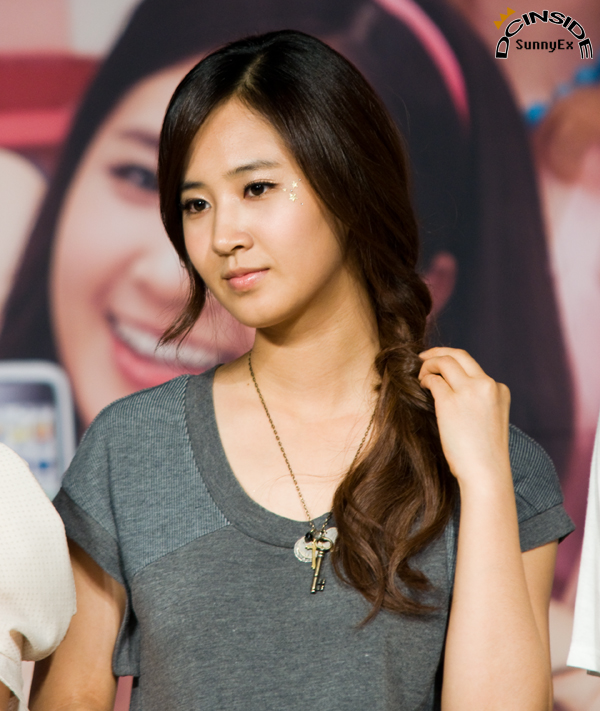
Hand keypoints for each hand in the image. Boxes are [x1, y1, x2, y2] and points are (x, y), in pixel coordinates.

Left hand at [418, 347, 510, 488]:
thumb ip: (478, 401)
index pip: (474, 367)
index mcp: (499, 390)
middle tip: (423, 357)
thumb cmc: (484, 454)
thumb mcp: (490, 419)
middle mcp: (487, 385)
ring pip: (445, 361)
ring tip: (420, 374)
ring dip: (428, 364)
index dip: (454, 363)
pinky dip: (425, 378)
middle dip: (438, 352)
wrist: (485, 472)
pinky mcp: (450, 401)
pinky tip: (421, 385)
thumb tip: (452, 391)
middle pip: (459, 354)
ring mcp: (469, 391)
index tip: (441, 366)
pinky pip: (434, 379)